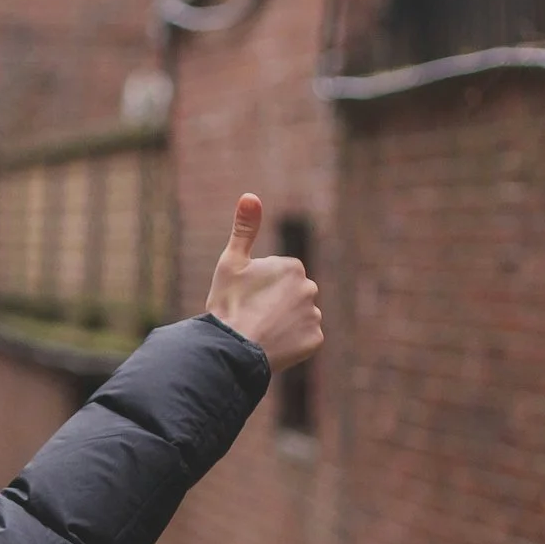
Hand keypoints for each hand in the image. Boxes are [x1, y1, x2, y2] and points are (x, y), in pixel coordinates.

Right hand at [203, 194, 321, 371]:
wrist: (233, 348)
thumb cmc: (229, 304)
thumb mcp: (231, 262)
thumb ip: (244, 229)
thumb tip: (250, 195)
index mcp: (292, 266)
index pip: (278, 276)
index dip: (258, 287)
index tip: (244, 298)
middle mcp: (310, 287)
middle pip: (291, 295)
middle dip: (275, 304)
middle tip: (251, 316)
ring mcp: (314, 315)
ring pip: (298, 317)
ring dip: (283, 323)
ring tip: (260, 333)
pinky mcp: (316, 340)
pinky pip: (304, 339)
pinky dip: (291, 343)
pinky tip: (271, 345)